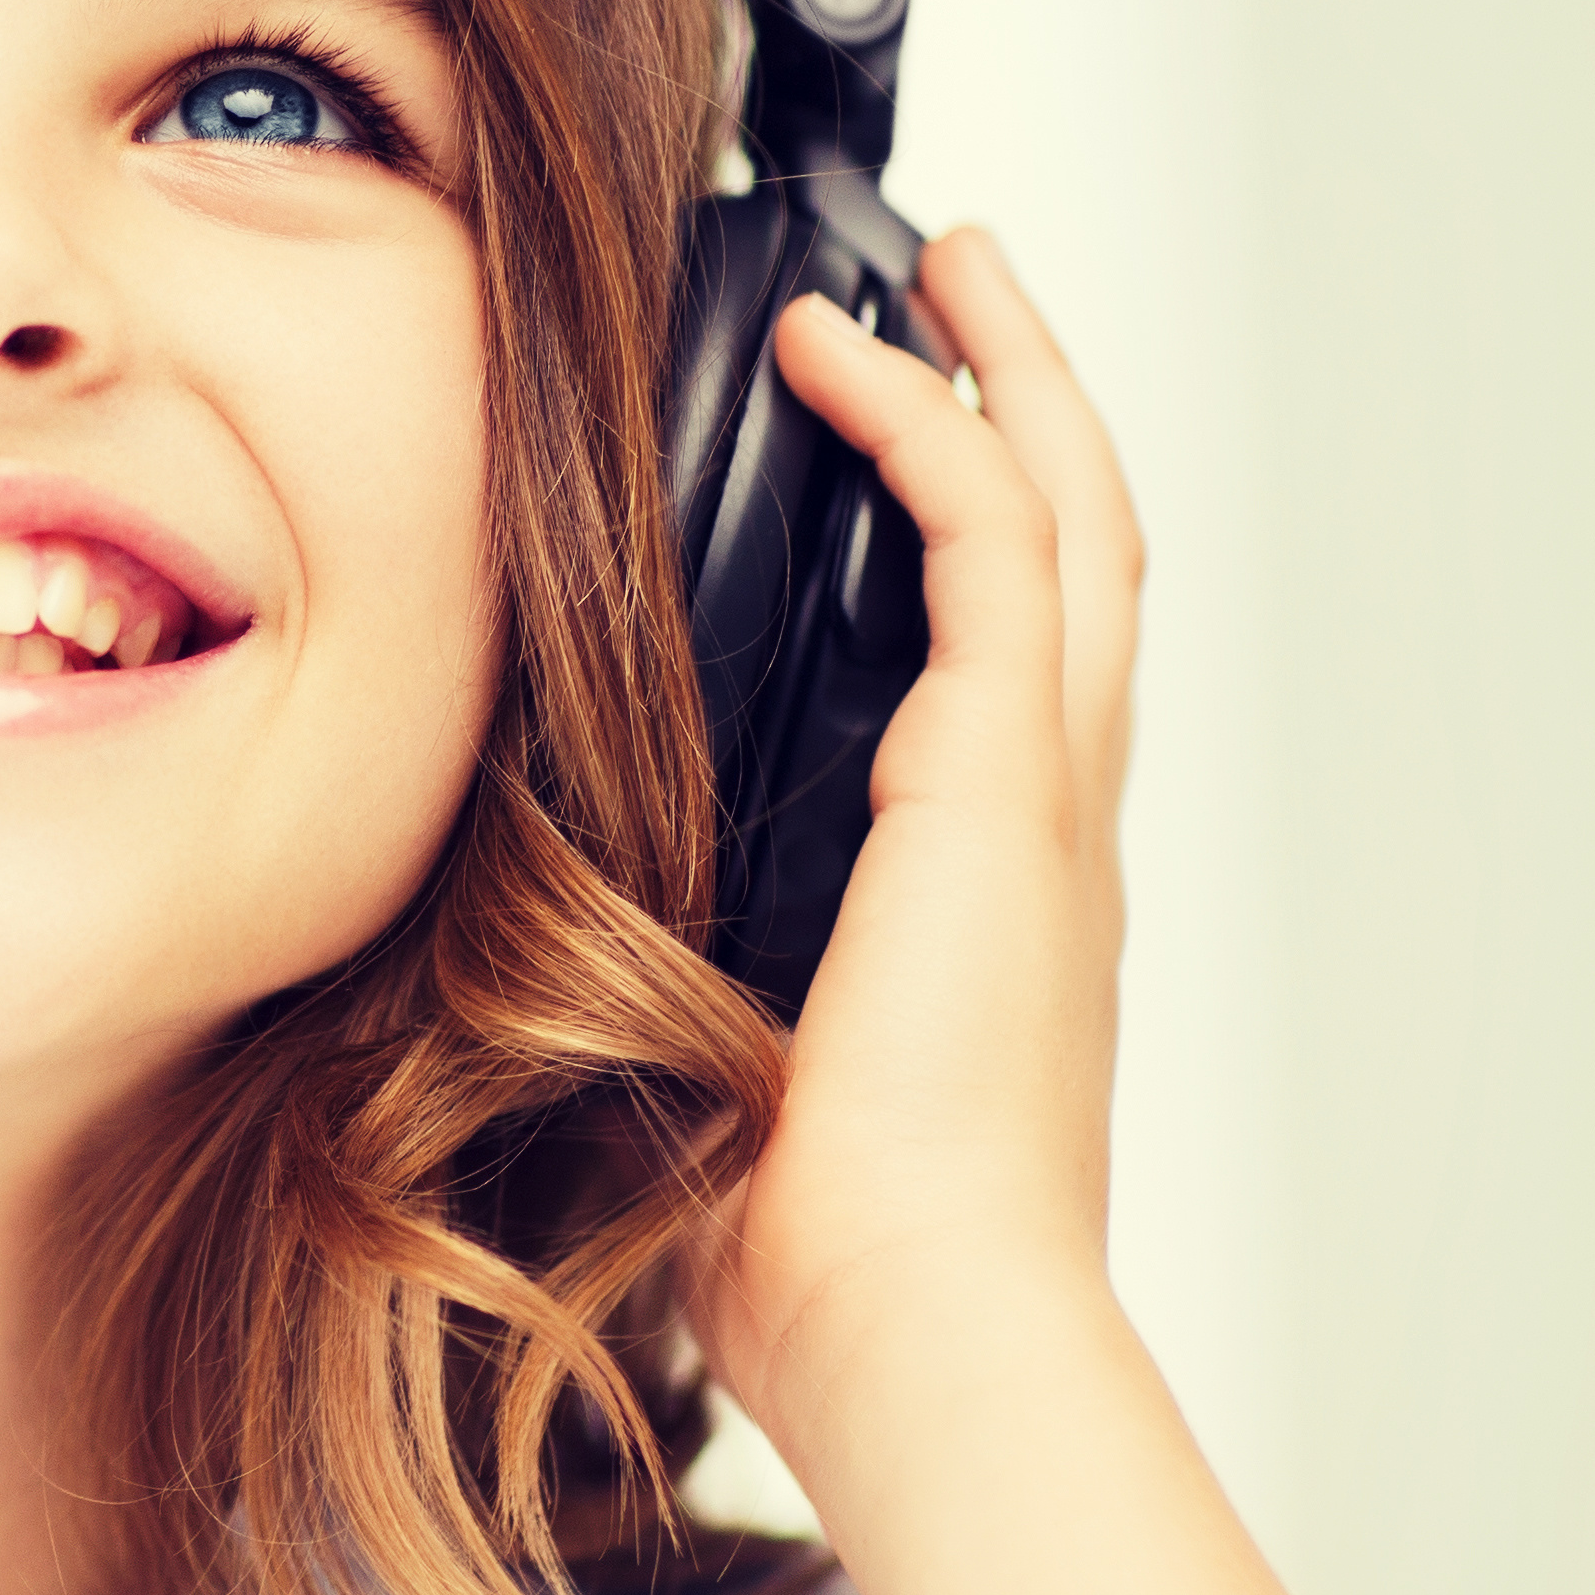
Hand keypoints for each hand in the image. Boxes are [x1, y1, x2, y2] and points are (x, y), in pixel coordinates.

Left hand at [708, 229, 1145, 1464]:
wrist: (919, 1325)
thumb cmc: (815, 1262)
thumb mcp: (713, 1080)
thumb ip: (658, 994)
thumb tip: (512, 965)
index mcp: (990, 906)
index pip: (1011, 672)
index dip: (978, 543)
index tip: (905, 448)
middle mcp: (1046, 833)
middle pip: (1082, 555)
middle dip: (1029, 403)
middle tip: (964, 291)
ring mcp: (1045, 800)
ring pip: (1074, 514)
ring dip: (1006, 372)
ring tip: (940, 270)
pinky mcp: (1005, 785)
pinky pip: (997, 542)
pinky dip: (933, 424)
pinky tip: (849, 355)